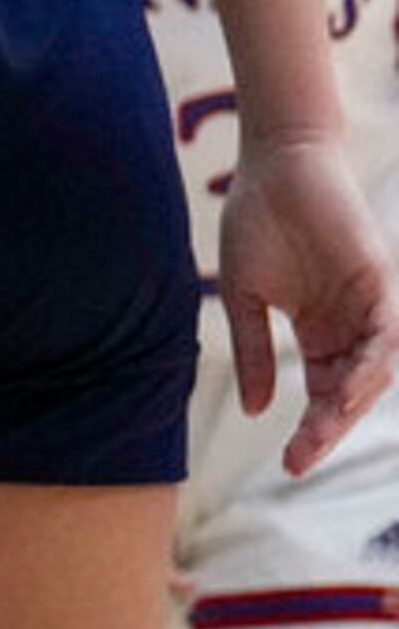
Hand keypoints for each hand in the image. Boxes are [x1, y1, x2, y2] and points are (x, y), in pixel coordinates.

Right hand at [220, 136, 398, 477]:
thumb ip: (254, 352)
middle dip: (328, 428)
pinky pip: (387, 334)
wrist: (275, 164)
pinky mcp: (381, 283)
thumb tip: (258, 411)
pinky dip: (374, 363)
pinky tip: (353, 386)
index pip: (322, 395)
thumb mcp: (244, 296)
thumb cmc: (257, 221)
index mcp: (319, 332)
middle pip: (350, 392)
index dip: (310, 431)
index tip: (288, 464)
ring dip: (353, 403)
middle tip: (302, 459)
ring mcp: (369, 306)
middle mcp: (350, 327)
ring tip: (324, 428)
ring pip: (374, 370)